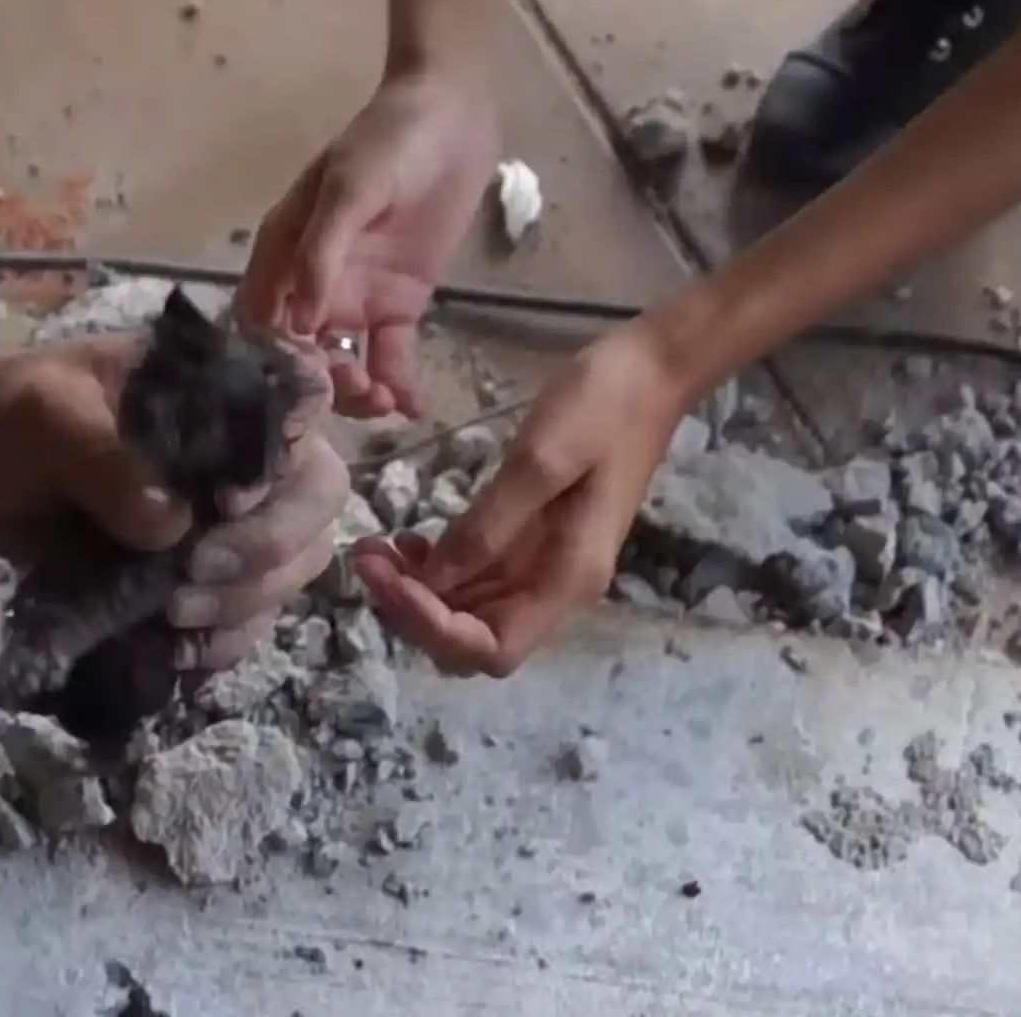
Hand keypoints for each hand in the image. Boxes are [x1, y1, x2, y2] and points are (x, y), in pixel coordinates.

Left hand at [0, 335, 350, 667]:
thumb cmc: (16, 413)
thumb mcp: (47, 412)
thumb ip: (103, 457)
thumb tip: (169, 526)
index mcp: (221, 391)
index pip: (304, 403)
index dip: (289, 452)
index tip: (227, 497)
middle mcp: (244, 454)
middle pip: (317, 499)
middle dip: (270, 546)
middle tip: (196, 571)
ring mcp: (231, 521)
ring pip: (295, 566)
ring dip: (247, 601)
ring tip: (174, 616)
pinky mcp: (203, 578)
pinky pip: (250, 618)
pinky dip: (226, 642)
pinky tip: (182, 652)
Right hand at [236, 69, 497, 418]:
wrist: (453, 115)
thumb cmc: (389, 140)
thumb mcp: (349, 188)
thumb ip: (322, 253)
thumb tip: (301, 324)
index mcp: (283, 251)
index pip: (261, 320)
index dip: (273, 359)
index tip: (304, 384)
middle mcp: (312, 282)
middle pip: (301, 354)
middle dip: (321, 385)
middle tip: (359, 395)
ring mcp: (356, 295)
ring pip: (343, 362)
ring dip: (357, 392)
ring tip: (386, 403)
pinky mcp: (399, 302)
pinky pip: (391, 353)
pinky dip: (398, 382)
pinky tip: (412, 407)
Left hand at [352, 320, 687, 676]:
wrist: (652, 372)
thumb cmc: (604, 407)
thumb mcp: (543, 458)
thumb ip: (490, 523)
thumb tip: (434, 580)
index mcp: (567, 578)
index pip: (492, 649)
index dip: (433, 628)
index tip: (390, 578)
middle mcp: (555, 588)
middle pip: (473, 640)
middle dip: (414, 613)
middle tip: (368, 560)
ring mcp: (543, 567)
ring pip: (469, 613)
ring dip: (418, 594)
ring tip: (376, 549)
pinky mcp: (532, 541)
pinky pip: (477, 578)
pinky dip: (437, 570)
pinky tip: (409, 540)